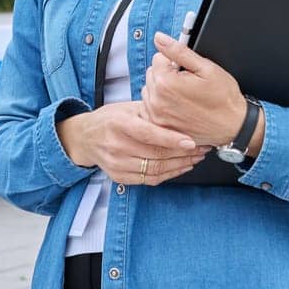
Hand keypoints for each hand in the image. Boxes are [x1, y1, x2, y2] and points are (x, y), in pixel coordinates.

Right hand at [57, 101, 207, 185]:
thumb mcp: (127, 108)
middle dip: (183, 153)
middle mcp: (116, 145)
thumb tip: (180, 116)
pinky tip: (181, 167)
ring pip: (155, 169)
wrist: (85, 137)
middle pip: (156, 154)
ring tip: (196, 158)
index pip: (149, 134)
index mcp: (118, 124)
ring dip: (180, 165)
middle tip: (202, 148)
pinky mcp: (119, 177)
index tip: (192, 141)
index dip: (172, 140)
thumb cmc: (110, 119)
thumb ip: (151, 113)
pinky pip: (149, 179)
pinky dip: (169, 175)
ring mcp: (116, 164)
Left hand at [145, 33, 248, 149]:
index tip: (188, 71)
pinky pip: (150, 106)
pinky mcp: (159, 125)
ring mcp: (156, 115)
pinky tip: (178, 106)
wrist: (233, 126)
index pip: (158, 58)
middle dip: (167, 74)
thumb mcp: (205, 68)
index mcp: (166, 82)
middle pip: (152, 73)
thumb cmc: (223, 98)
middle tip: (188, 83)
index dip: (175, 61)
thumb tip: (159, 38)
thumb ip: (179, 51)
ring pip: (150, 89)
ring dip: (162, 89)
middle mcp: (156, 100)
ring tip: (184, 96)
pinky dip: (161, 103)